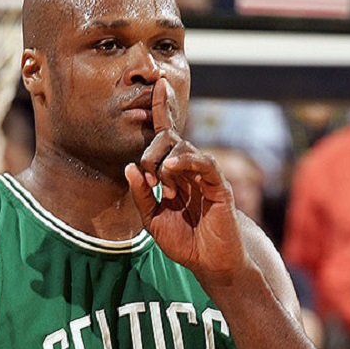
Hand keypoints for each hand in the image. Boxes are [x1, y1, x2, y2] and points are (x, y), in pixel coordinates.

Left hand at [125, 79, 251, 285]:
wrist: (209, 263)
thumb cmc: (184, 241)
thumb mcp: (152, 219)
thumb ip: (141, 194)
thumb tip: (129, 167)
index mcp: (173, 173)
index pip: (165, 137)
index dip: (161, 110)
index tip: (156, 85)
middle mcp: (189, 169)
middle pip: (169, 139)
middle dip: (152, 152)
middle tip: (149, 178)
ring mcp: (205, 175)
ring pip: (184, 148)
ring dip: (165, 162)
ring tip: (162, 184)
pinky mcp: (220, 185)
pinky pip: (204, 163)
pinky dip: (187, 162)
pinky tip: (172, 170)